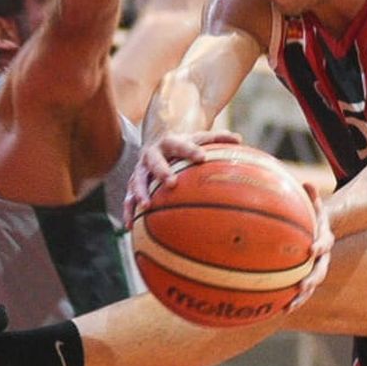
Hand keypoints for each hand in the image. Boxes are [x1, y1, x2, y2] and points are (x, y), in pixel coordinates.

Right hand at [123, 128, 240, 226]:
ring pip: (136, 181)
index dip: (190, 150)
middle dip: (162, 171)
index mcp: (169, 142)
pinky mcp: (132, 184)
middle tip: (171, 183)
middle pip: (154, 161)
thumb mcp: (198, 138)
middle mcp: (151, 155)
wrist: (156, 145)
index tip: (202, 157)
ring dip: (140, 193)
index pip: (180, 144)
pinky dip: (128, 212)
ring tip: (147, 206)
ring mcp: (140, 170)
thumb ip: (217, 139)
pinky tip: (130, 226)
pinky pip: (128, 199)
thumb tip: (239, 139)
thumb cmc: (183, 145)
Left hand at [287, 184, 333, 311]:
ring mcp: (315, 270)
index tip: (311, 249)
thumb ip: (311, 197)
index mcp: (325, 238)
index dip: (320, 246)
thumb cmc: (311, 217)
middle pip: (320, 270)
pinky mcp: (306, 278)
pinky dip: (292, 301)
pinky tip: (280, 310)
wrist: (318, 232)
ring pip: (311, 286)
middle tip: (302, 286)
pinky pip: (301, 292)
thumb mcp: (314, 206)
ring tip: (290, 306)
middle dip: (311, 279)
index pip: (325, 243)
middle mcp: (323, 257)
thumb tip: (306, 182)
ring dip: (302, 297)